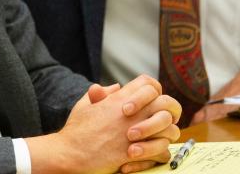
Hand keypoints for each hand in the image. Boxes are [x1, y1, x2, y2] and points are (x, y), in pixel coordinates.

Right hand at [26, 75, 179, 173]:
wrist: (69, 153)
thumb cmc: (76, 130)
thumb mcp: (85, 104)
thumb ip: (101, 93)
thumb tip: (116, 86)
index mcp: (119, 99)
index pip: (149, 83)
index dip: (154, 91)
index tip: (151, 103)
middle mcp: (130, 113)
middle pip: (167, 103)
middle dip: (170, 112)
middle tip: (164, 122)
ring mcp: (133, 132)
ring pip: (170, 130)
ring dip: (167, 136)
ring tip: (159, 140)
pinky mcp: (133, 152)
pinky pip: (162, 152)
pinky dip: (160, 155)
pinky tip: (151, 155)